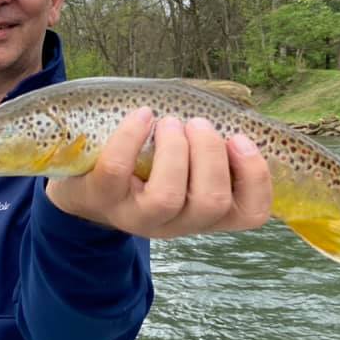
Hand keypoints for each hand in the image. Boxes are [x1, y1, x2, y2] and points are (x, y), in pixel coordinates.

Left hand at [45, 108, 271, 238]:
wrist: (83, 182)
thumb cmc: (146, 164)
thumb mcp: (185, 161)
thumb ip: (211, 147)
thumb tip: (240, 118)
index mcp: (205, 212)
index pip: (252, 213)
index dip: (256, 177)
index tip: (240, 139)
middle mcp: (177, 223)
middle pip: (212, 202)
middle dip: (209, 153)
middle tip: (196, 123)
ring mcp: (137, 216)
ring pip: (168, 196)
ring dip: (175, 149)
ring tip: (169, 123)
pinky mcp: (101, 198)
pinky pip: (118, 169)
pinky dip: (132, 136)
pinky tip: (142, 116)